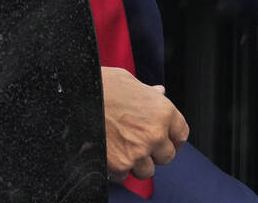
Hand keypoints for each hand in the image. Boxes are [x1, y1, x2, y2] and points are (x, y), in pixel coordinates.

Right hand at [101, 66, 188, 181]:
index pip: (181, 134)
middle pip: (167, 156)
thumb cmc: (102, 85)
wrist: (76, 96)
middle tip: (140, 143)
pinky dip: (117, 169)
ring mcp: (138, 152)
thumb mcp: (130, 81)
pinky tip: (109, 154)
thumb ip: (148, 93)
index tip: (167, 139)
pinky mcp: (119, 165)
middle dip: (155, 152)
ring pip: (147, 171)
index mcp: (163, 111)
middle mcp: (155, 134)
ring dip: (137, 163)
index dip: (173, 137)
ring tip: (123, 149)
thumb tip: (159, 93)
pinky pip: (124, 176)